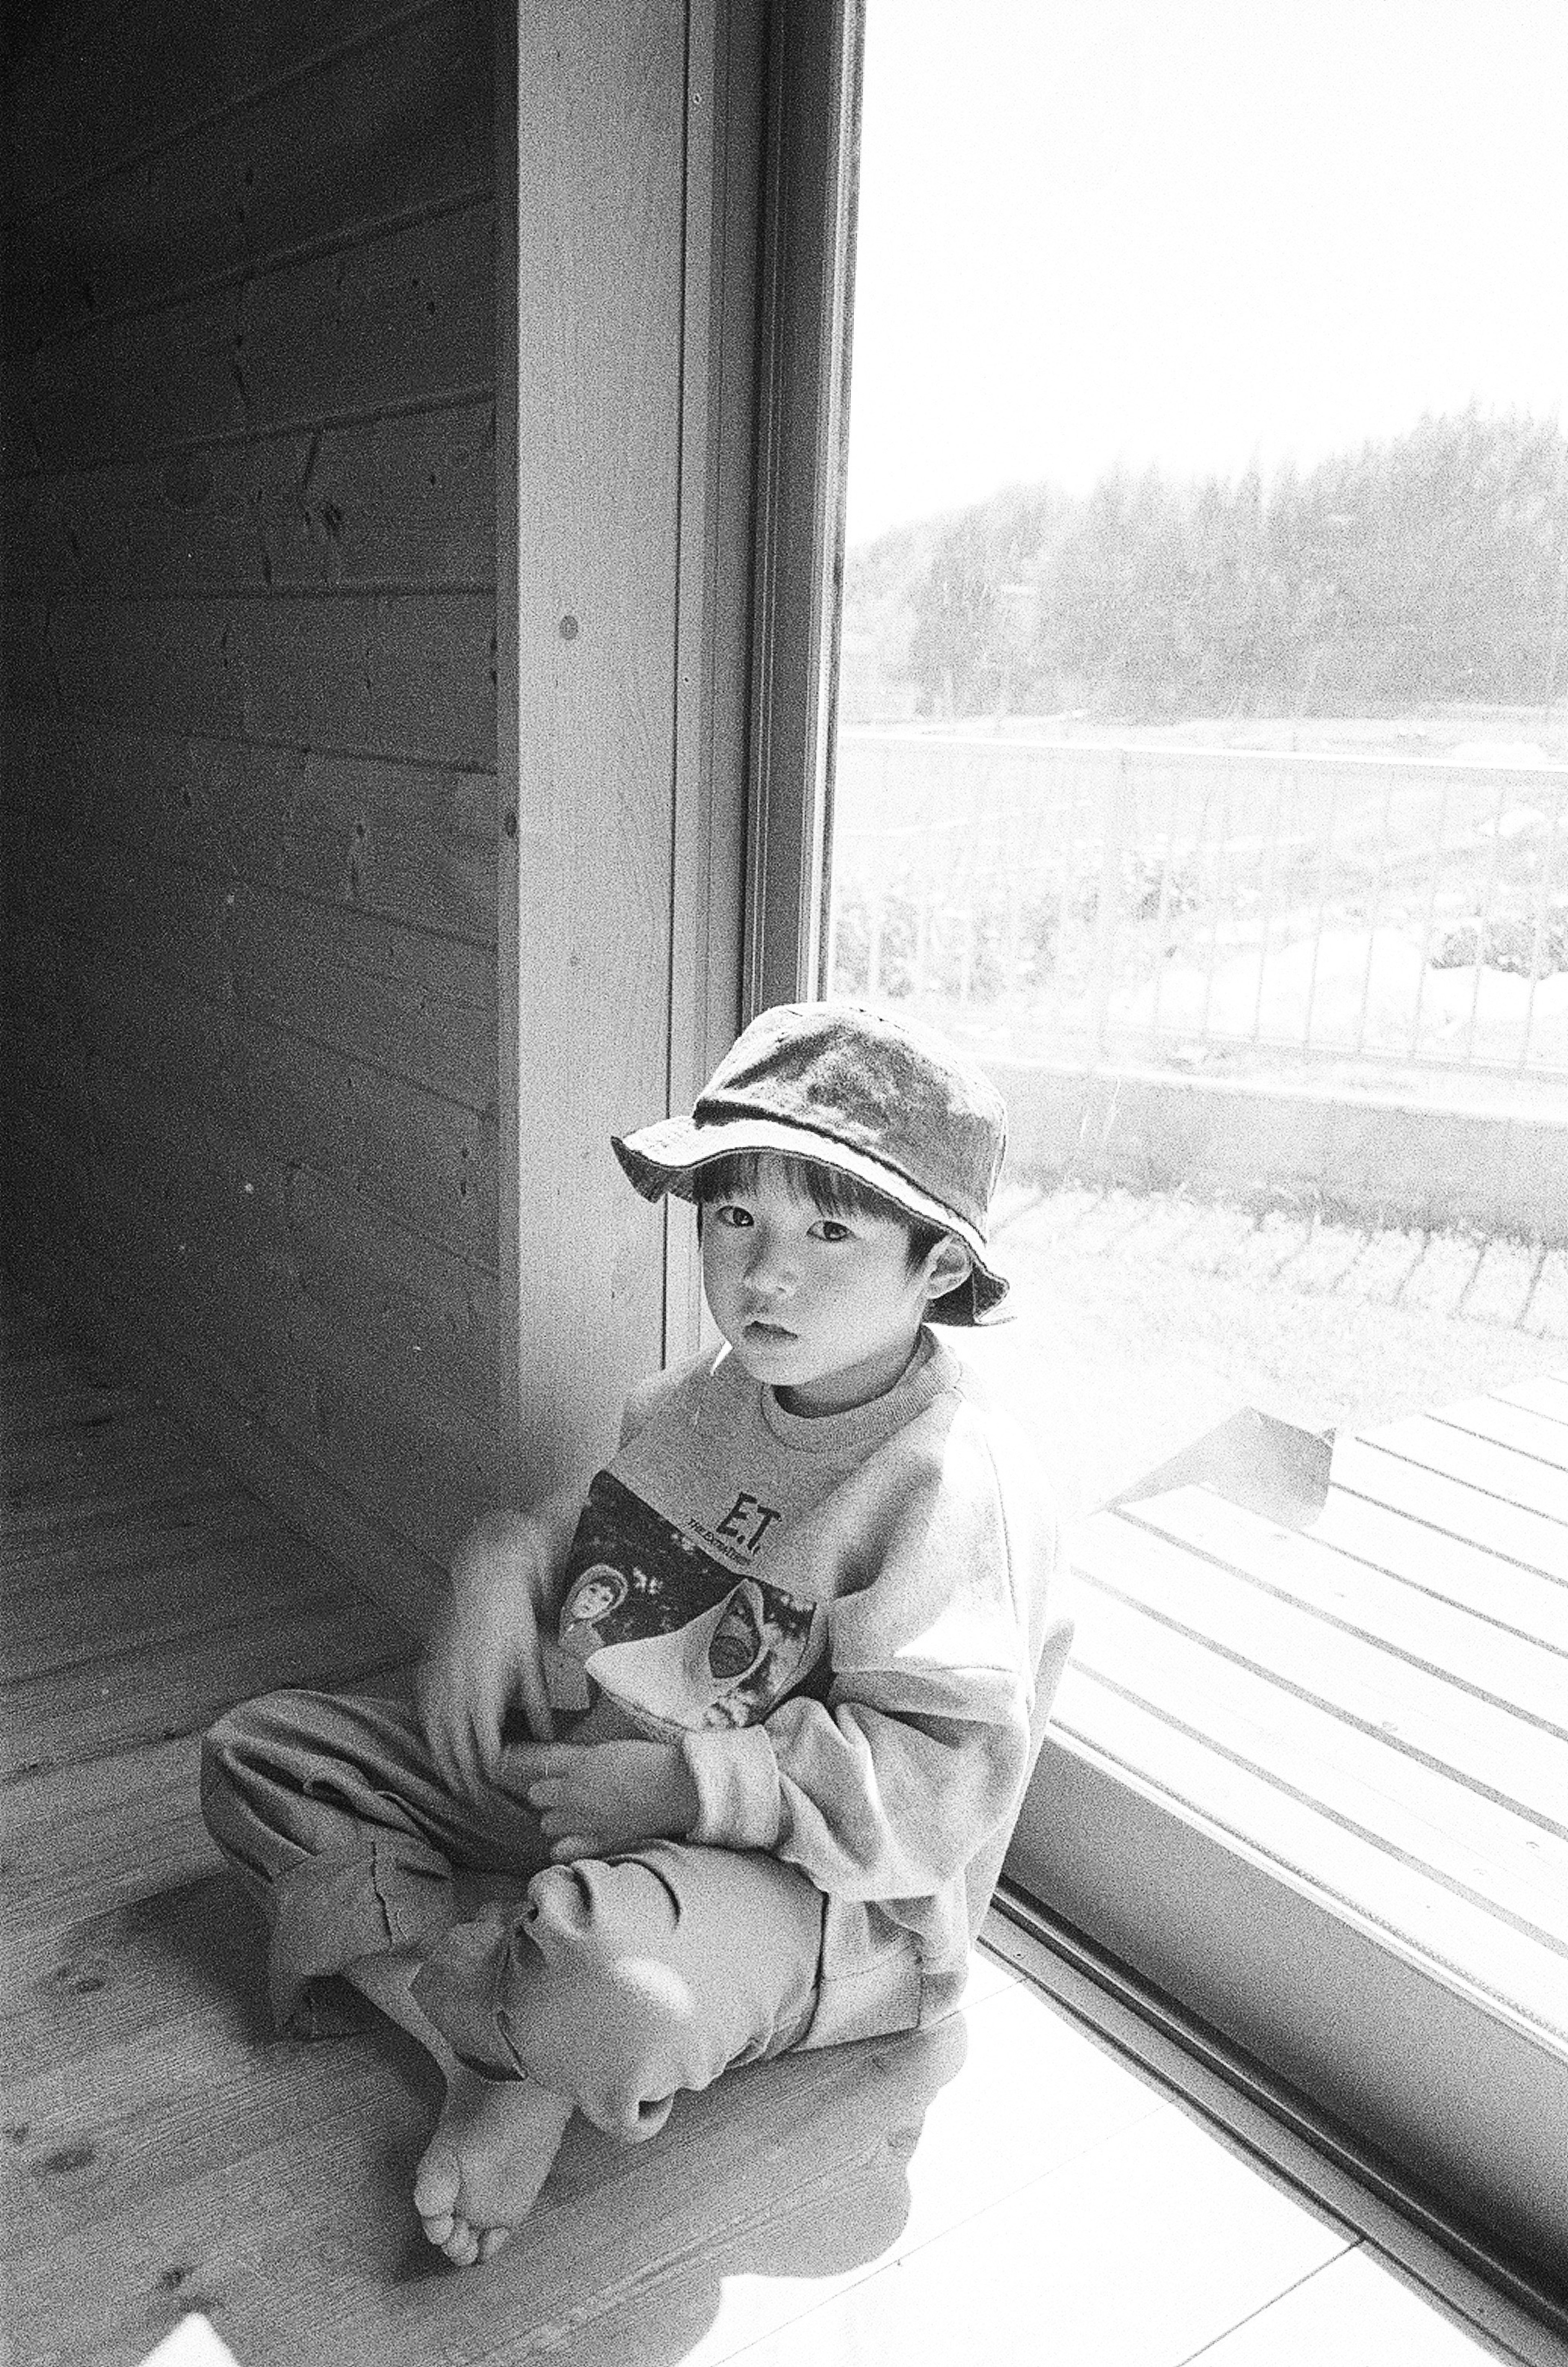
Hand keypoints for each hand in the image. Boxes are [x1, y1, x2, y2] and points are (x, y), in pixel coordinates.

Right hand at [415, 1513, 556, 1799]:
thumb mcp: (532, 1663)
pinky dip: (431, 1728)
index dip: (485, 1770)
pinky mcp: (431, 1665)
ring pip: (435, 1729)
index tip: (492, 1788)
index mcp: (483, 1689)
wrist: (486, 1584)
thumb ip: (537, 1704)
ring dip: (443, 1756)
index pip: (481, 1743)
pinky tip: (437, 1740)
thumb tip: (546, 1737)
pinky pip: (426, 1706)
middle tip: (471, 1797)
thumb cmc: (514, 1621)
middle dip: (462, 1774)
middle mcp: (456, 1688)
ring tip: (452, 1779)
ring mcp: (439, 1677)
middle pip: (454, 1744)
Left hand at [507, 1739, 698, 1861]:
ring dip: (557, 1822)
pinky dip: (567, 1848)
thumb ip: (583, 1757)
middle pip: (538, 1796)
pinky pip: (564, 1852)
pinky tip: (579, 1841)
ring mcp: (586, 1819)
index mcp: (582, 1761)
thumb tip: (564, 1763)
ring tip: (575, 1818)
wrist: (680, 1788)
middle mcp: (576, 1791)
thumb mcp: (613, 1748)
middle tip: (565, 1795)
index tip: (523, 1767)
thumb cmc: (653, 1762)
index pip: (538, 1763)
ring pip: (548, 1825)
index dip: (532, 1766)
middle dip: (547, 1796)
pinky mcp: (599, 1842)